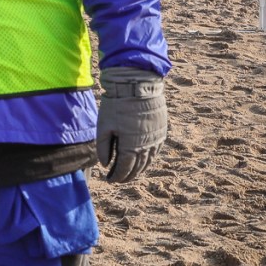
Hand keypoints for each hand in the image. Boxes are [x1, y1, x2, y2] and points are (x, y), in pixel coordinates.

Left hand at [96, 67, 166, 182]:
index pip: (124, 169)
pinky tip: (142, 159)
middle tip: (119, 179)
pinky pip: (156, 151)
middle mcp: (146, 147)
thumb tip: (106, 164)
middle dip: (127, 176)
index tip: (110, 180)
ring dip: (139, 169)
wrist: (138, 86)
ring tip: (130, 173)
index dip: (117, 177)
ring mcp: (156, 139)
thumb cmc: (117, 105)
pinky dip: (148, 158)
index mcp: (131, 147)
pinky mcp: (162, 130)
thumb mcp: (104, 126)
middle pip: (137, 168)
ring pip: (148, 161)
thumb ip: (103, 148)